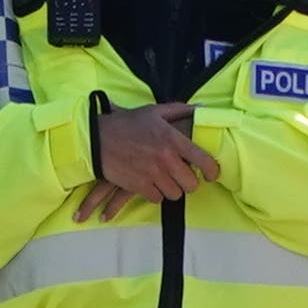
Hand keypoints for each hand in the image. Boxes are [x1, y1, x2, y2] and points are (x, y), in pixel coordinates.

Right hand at [84, 102, 218, 217]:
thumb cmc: (125, 124)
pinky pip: (157, 199)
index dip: (213, 171)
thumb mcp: (153, 111)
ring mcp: (152, 174)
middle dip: (189, 182)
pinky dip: (156, 194)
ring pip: (175, 194)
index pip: (205, 162)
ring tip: (166, 181)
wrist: (94, 139)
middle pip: (192, 184)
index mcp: (173, 140)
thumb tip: (204, 109)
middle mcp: (166, 159)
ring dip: (172, 189)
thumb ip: (180, 110)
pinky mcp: (138, 185)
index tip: (211, 174)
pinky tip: (150, 185)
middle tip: (182, 177)